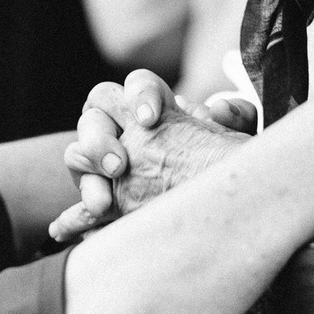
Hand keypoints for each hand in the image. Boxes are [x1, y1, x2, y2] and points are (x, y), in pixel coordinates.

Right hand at [50, 71, 249, 242]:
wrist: (212, 197)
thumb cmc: (221, 159)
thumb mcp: (238, 137)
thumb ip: (236, 117)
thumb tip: (221, 110)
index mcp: (153, 104)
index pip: (137, 85)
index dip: (139, 96)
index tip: (150, 119)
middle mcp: (122, 125)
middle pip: (95, 112)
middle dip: (101, 138)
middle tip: (120, 166)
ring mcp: (105, 159)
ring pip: (78, 153)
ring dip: (88, 174)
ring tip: (101, 203)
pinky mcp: (100, 194)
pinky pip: (78, 200)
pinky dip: (75, 214)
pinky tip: (75, 227)